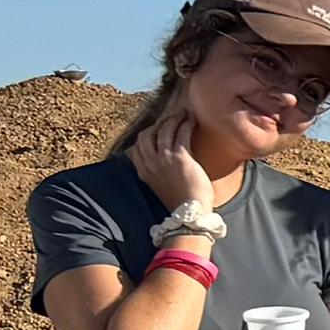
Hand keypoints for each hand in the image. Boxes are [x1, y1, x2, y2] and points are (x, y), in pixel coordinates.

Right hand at [124, 111, 227, 228]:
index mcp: (144, 172)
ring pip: (164, 130)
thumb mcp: (161, 187)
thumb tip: (164, 164)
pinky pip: (180, 133)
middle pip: (146, 135)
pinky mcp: (180, 157)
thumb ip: (158, 174)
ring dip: (174, 119)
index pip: (138, 147)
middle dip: (158, 124)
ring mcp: (164, 159)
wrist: (191, 215)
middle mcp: (150, 163)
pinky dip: (185, 124)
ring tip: (183, 114)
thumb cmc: (182, 203)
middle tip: (171, 119)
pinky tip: (191, 120)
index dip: (147, 135)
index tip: (157, 129)